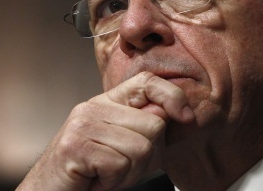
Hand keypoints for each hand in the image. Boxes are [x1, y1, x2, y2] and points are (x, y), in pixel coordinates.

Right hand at [16, 72, 193, 190]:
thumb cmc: (90, 174)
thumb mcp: (124, 146)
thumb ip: (145, 128)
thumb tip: (171, 112)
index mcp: (108, 103)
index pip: (147, 81)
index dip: (172, 96)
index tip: (187, 117)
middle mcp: (94, 107)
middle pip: (153, 124)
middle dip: (147, 157)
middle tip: (123, 168)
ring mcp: (82, 125)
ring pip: (141, 147)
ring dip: (129, 173)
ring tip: (107, 175)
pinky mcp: (75, 146)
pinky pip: (119, 164)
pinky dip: (113, 181)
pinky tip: (97, 181)